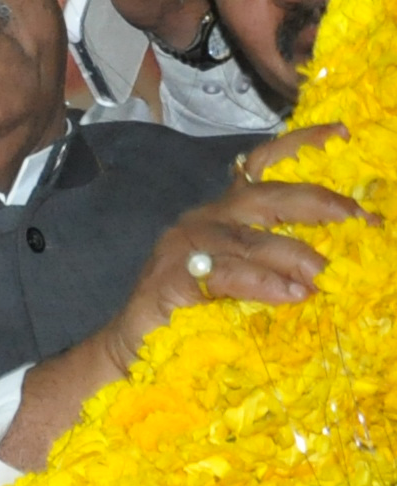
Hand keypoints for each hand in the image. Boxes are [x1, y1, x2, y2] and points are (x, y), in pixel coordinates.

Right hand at [3, 128, 362, 463]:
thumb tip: (335, 265)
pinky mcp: (171, 279)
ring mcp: (182, 248)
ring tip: (326, 274)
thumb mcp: (242, 282)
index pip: (258, 167)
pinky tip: (291, 294)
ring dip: (294, 254)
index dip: (300, 145)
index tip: (341, 133)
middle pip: (262, 197)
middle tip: (355, 219)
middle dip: (315, 203)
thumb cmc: (193, 320)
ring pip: (249, 238)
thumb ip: (275, 265)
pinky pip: (225, 274)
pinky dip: (262, 282)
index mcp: (221, 216)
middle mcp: (201, 222)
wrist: (130, 352)